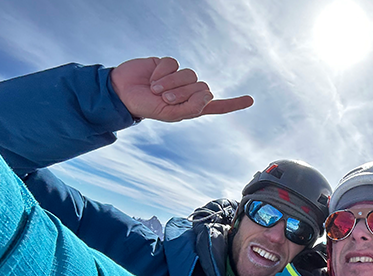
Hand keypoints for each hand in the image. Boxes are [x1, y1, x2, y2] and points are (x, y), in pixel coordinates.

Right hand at [110, 57, 253, 121]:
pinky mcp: (169, 64)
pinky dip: (163, 71)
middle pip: (202, 88)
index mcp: (190, 107)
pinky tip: (153, 76)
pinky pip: (174, 64)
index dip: (233, 103)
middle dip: (183, 94)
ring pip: (191, 75)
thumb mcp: (168, 114)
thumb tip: (209, 95)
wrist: (122, 93)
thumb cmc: (144, 107)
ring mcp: (179, 77)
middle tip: (164, 98)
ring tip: (156, 89)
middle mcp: (188, 92)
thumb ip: (190, 108)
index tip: (250, 100)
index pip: (216, 106)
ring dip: (172, 83)